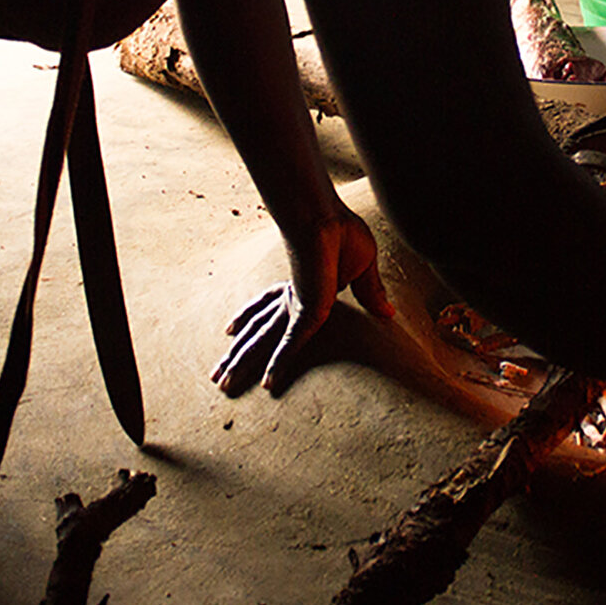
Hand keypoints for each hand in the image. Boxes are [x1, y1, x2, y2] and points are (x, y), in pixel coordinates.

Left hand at [211, 196, 394, 395]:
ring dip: (243, 364)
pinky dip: (280, 363)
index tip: (231, 331)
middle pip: (259, 332)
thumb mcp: (364, 267)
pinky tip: (269, 384)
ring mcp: (295, 306)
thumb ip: (370, 293)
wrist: (328, 220)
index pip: (270, 308)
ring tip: (222, 384)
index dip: (250, 318)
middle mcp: (292, 299)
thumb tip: (388, 313)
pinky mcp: (306, 311)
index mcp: (301, 286)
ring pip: (264, 342)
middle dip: (239, 355)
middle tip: (217, 376)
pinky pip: (291, 344)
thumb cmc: (344, 233)